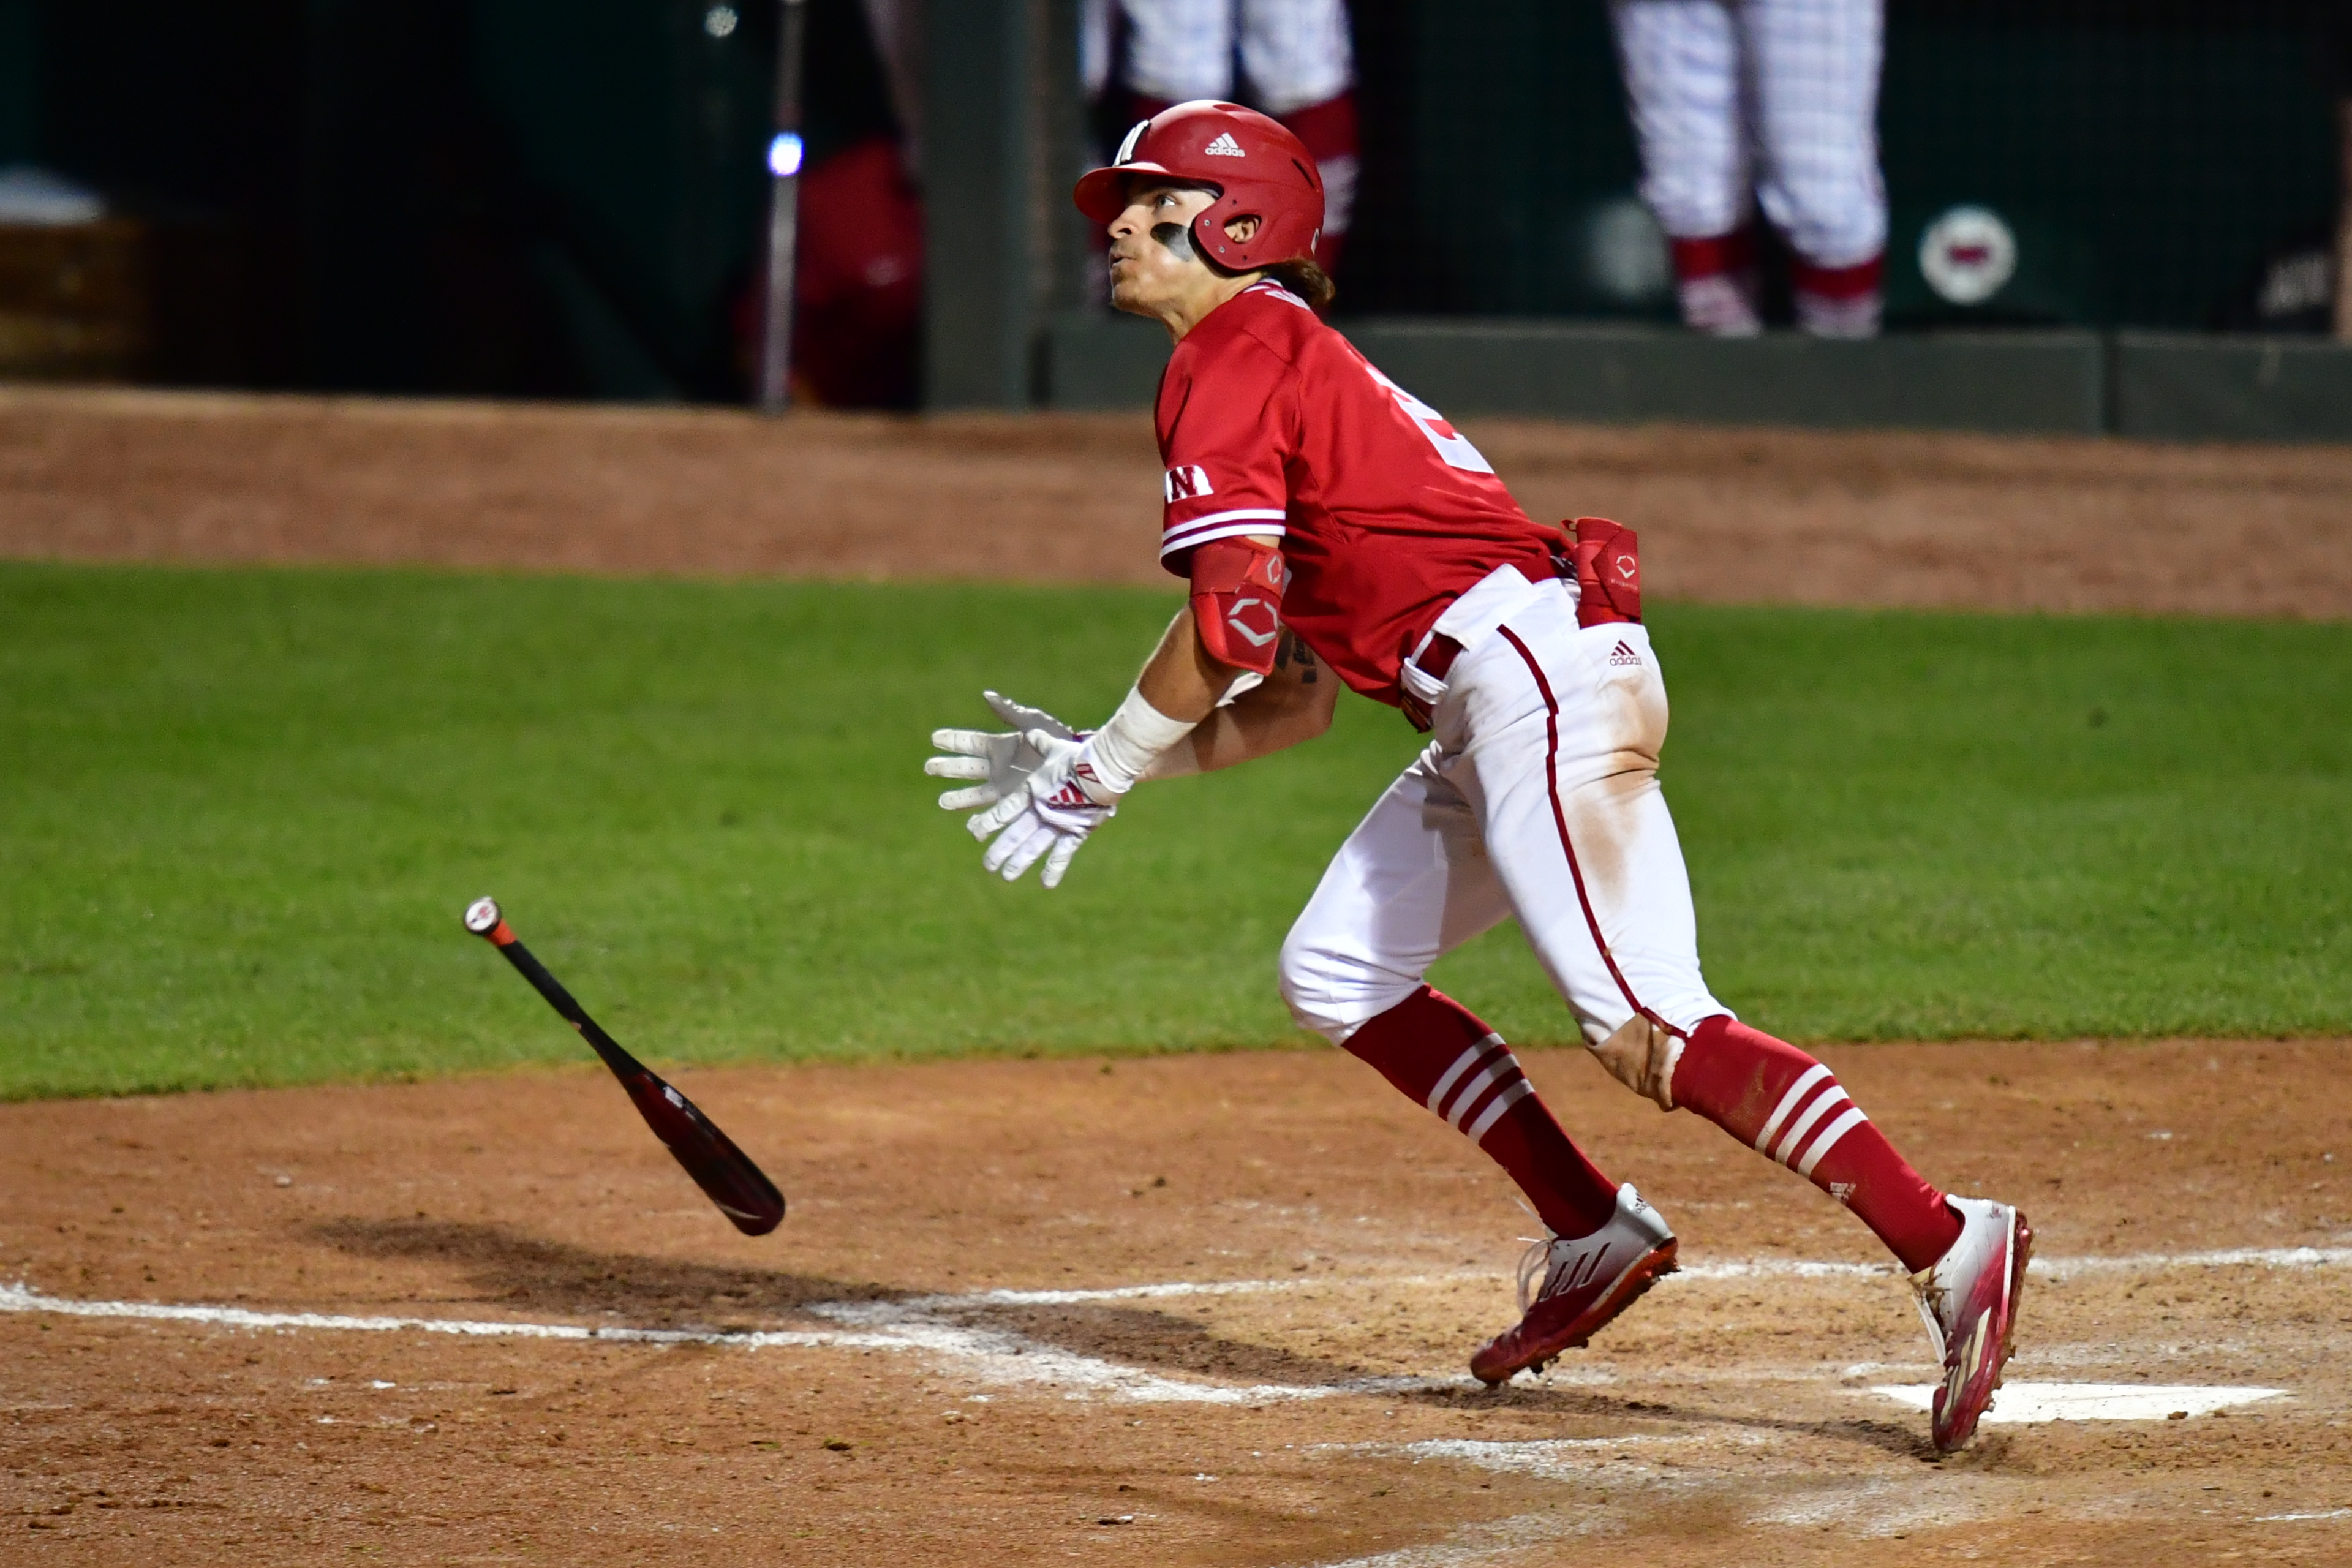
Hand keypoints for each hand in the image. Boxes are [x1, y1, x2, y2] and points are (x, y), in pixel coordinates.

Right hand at [924, 691, 1077, 811]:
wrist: (1080, 765)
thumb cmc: (1059, 739)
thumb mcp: (1034, 724)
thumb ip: (1010, 712)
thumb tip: (986, 695)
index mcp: (1001, 747)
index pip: (971, 743)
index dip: (953, 741)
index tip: (934, 738)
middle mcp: (998, 768)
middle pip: (967, 769)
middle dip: (948, 768)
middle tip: (929, 767)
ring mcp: (1005, 788)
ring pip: (975, 795)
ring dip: (959, 798)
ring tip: (942, 801)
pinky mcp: (1016, 805)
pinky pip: (995, 813)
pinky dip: (982, 820)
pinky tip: (972, 827)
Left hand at [967, 730, 1116, 888]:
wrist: (1102, 769)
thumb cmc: (1077, 755)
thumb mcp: (1053, 746)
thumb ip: (1038, 742)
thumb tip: (1030, 730)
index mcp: (1032, 791)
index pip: (1004, 811)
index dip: (988, 823)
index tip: (975, 833)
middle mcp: (1040, 811)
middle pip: (1014, 834)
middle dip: (1000, 851)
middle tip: (988, 865)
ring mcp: (1057, 823)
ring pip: (1033, 847)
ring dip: (1019, 863)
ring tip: (1007, 876)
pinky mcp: (1075, 831)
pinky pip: (1063, 853)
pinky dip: (1055, 869)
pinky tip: (1046, 884)